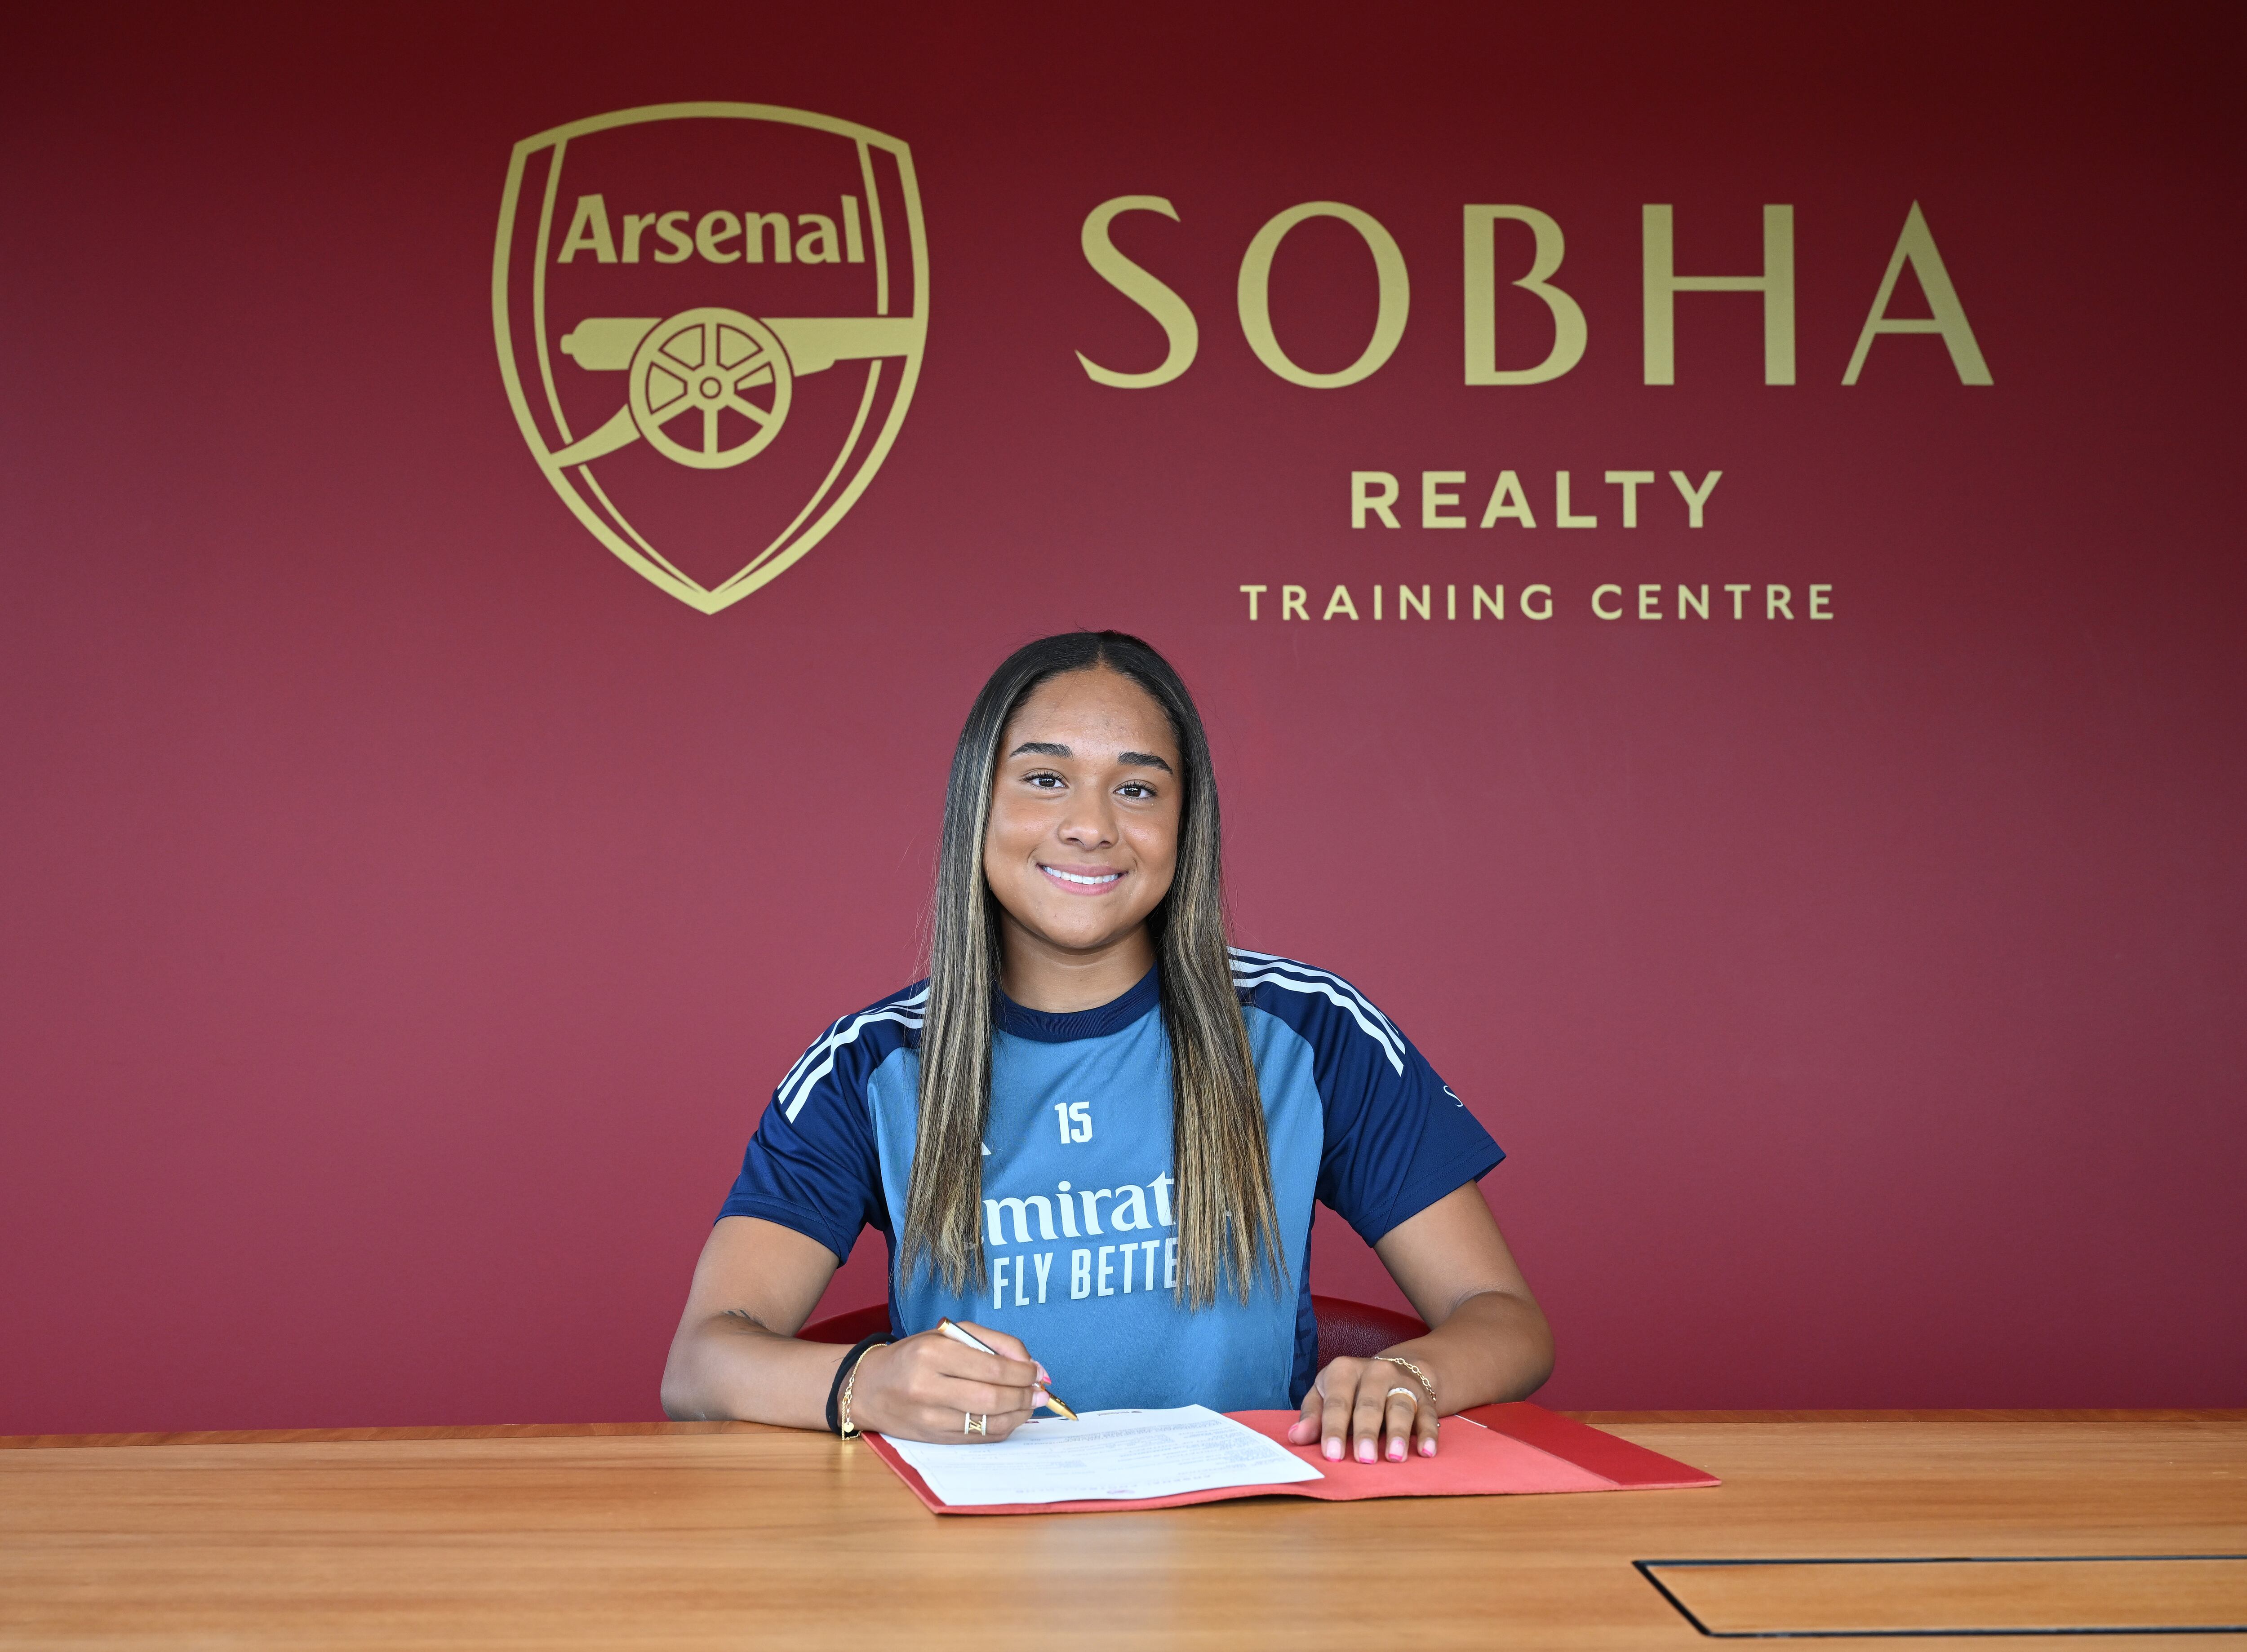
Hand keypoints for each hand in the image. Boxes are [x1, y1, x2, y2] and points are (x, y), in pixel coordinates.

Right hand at [848, 1322, 1046, 1443]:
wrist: (869, 1388)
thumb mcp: (949, 1334)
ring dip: (1018, 1415)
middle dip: (1024, 1396)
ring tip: (1029, 1404)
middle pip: (993, 1398)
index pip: (992, 1367)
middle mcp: (928, 1386)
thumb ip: (994, 1343)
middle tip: (1040, 1392)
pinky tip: (1010, 1417)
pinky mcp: (933, 1439)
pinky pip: (978, 1438)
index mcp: (933, 1352)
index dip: (1023, 1372)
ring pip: (988, 1423)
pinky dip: (1002, 1428)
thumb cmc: (914, 1355)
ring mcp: (929, 1417)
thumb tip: (1034, 1366)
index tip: (1036, 1372)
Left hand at [1286, 1354, 1438, 1463]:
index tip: (1332, 1454)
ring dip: (1399, 1433)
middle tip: (1364, 1458)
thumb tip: (1297, 1437)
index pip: (1337, 1401)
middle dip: (1366, 1432)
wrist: (1392, 1370)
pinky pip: (1428, 1415)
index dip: (1333, 1428)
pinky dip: (1429, 1434)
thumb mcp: (1324, 1394)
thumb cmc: (1349, 1390)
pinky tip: (1426, 1452)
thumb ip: (1312, 1416)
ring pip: (1400, 1407)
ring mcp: (1402, 1383)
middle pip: (1369, 1404)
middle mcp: (1375, 1371)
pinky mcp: (1424, 1396)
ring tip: (1395, 1457)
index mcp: (1343, 1370)